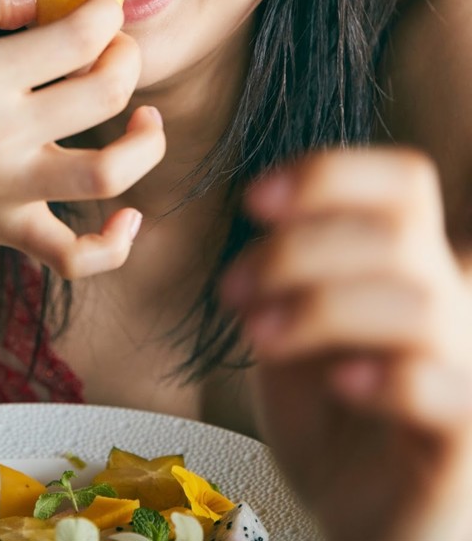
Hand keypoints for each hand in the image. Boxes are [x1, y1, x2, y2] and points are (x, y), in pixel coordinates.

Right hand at [0, 0, 164, 276]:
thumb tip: (44, 0)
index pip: (78, 37)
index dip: (106, 12)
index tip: (101, 7)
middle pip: (105, 94)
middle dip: (128, 59)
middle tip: (116, 49)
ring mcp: (4, 189)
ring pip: (107, 175)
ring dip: (145, 145)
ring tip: (145, 120)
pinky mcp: (4, 228)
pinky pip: (73, 256)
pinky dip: (113, 245)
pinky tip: (130, 218)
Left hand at [221, 148, 471, 540]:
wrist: (361, 522)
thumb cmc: (328, 419)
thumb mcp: (291, 332)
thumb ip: (285, 275)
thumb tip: (267, 217)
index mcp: (411, 268)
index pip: (403, 182)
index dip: (331, 175)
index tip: (254, 200)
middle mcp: (451, 306)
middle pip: (401, 230)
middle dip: (301, 247)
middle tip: (233, 287)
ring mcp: (464, 370)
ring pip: (419, 302)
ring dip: (321, 307)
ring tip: (258, 335)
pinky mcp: (462, 443)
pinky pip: (444, 391)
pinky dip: (388, 376)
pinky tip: (339, 383)